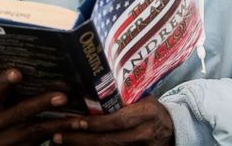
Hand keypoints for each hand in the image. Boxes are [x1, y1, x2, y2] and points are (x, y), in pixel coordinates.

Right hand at [0, 69, 87, 145]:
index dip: (4, 83)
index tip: (18, 72)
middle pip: (19, 113)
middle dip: (42, 103)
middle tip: (62, 96)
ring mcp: (2, 143)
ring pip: (34, 131)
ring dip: (58, 124)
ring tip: (79, 118)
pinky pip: (37, 143)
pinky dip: (55, 135)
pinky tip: (73, 130)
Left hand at [51, 96, 173, 145]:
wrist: (172, 129)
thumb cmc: (152, 110)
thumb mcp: (144, 99)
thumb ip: (124, 99)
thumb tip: (92, 90)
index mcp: (146, 113)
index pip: (119, 120)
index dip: (97, 124)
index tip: (78, 122)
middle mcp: (144, 133)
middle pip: (109, 140)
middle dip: (81, 139)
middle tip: (59, 136)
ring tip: (61, 142)